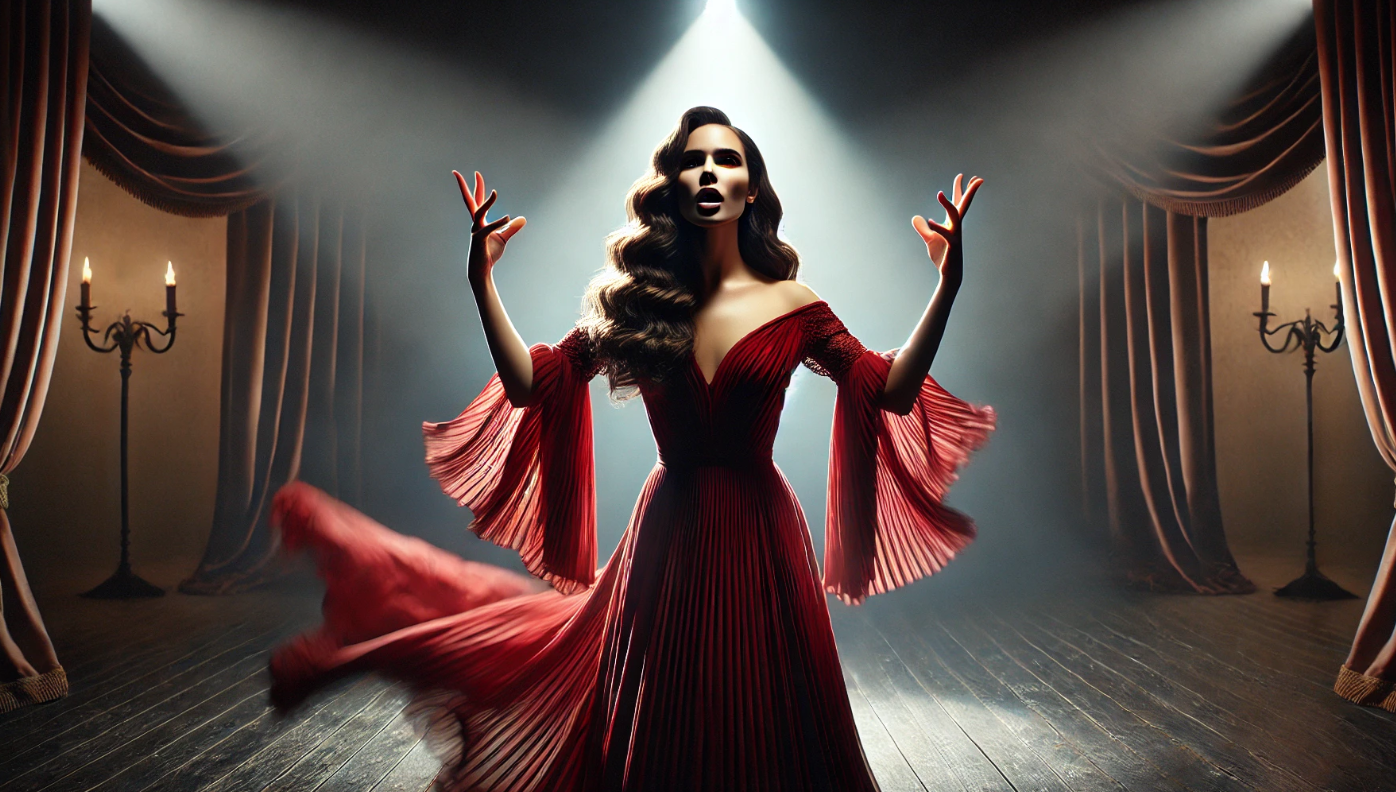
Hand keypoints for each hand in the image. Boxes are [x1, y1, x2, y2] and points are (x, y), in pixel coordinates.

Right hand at [454, 170, 526, 285]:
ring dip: (487, 203)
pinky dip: (498, 222)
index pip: (477, 200)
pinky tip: (507, 218)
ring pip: (479, 212)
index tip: (477, 174)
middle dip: (465, 186)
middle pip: (469, 201)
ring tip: (495, 193)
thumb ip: (511, 228)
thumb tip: (522, 219)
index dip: (478, 186)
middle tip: (457, 172)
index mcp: (479, 221)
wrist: (482, 270)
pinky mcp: (480, 240)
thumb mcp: (503, 238)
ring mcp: (475, 231)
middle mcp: (475, 223)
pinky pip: (489, 228)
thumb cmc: (489, 254)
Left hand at [912, 173, 982, 284]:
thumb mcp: (929, 239)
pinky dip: (938, 228)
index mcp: (952, 223)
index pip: (956, 203)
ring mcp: (956, 236)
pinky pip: (946, 234)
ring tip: (939, 193)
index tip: (961, 175)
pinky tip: (929, 221)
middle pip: (964, 206)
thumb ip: (923, 228)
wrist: (948, 273)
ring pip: (955, 217)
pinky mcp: (952, 246)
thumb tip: (915, 218)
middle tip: (977, 178)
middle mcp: (956, 227)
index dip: (958, 189)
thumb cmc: (942, 256)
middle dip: (970, 192)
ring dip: (948, 205)